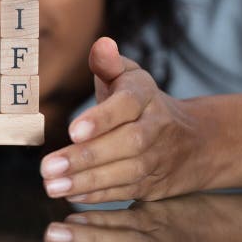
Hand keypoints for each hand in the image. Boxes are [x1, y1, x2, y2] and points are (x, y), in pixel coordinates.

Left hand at [40, 37, 207, 202]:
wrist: (193, 140)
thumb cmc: (142, 102)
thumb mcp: (129, 76)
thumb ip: (108, 63)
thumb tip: (101, 46)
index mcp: (145, 97)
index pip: (126, 106)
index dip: (101, 119)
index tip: (73, 130)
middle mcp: (154, 128)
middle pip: (125, 145)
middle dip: (85, 158)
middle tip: (47, 167)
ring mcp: (155, 159)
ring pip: (124, 173)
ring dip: (86, 181)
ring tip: (52, 186)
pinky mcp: (151, 184)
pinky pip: (124, 191)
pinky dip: (97, 195)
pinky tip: (69, 194)